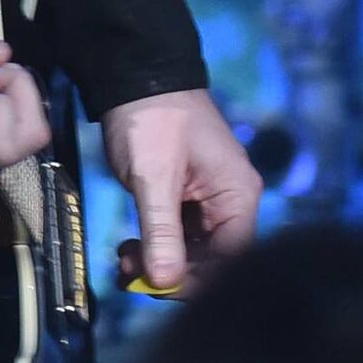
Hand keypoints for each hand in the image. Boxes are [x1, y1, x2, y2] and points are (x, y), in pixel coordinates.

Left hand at [99, 87, 261, 295]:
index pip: (231, 257)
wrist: (137, 77)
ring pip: (193, 251)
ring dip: (159, 262)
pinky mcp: (188, 198)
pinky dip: (155, 247)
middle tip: (129, 273)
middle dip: (171, 272)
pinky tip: (131, 248)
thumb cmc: (152, 120)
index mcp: (238, 194)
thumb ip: (161, 232)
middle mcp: (232, 201)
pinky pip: (179, 236)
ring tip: (124, 259)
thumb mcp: (154, 178)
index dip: (196, 280)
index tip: (156, 285)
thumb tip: (165, 283)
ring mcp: (210, 200)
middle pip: (213, 259)